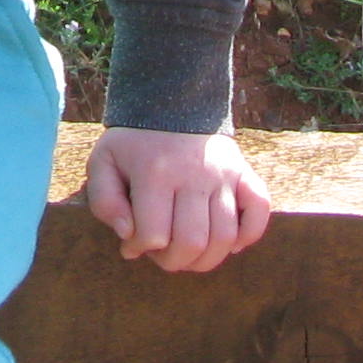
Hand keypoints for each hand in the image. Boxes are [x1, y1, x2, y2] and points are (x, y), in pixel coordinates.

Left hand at [85, 124, 270, 273]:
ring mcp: (223, 174)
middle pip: (192, 243)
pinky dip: (249, 236)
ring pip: (225, 236)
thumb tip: (128, 235)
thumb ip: (104, 201)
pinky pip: (259, 211)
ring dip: (206, 259)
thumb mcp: (103, 163)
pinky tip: (228, 243)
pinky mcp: (244, 173)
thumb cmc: (133, 143)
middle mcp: (194, 174)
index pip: (154, 235)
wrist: (170, 101)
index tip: (132, 244)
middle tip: (160, 253)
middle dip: (173, 261)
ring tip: (187, 253)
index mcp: (155, 172)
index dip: (139, 249)